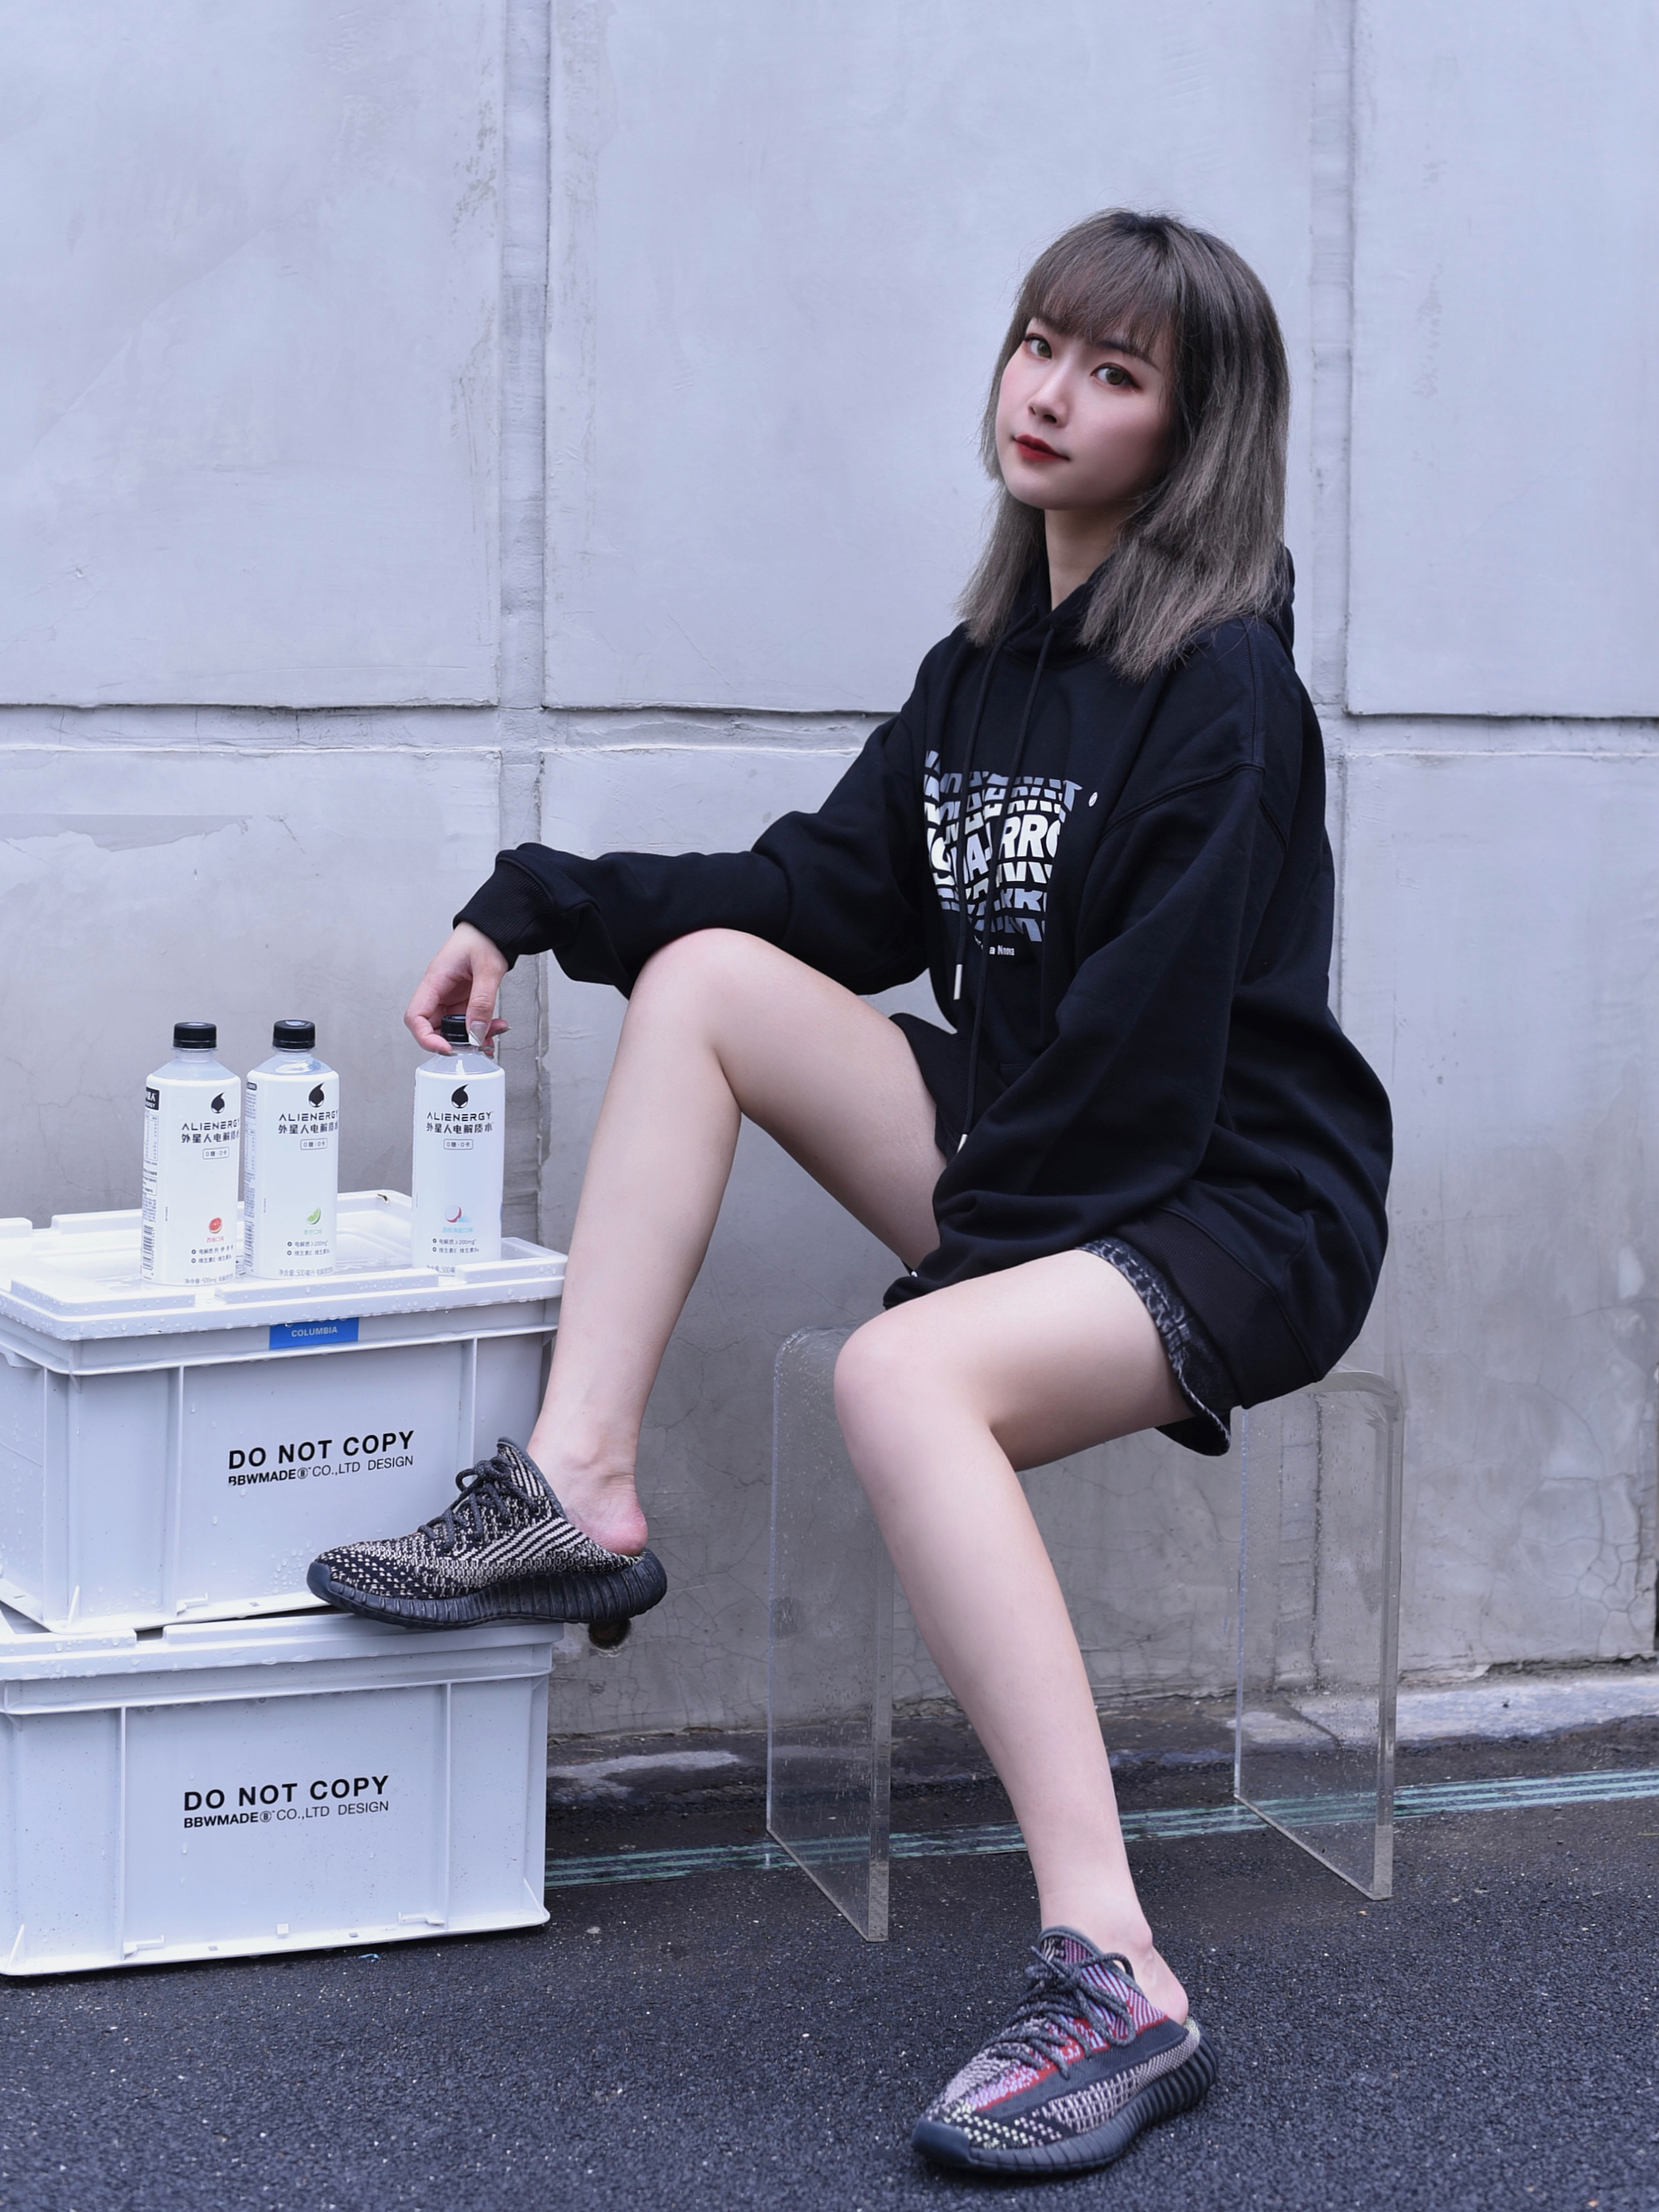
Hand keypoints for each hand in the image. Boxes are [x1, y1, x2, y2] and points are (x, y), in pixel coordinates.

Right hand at [404, 923, 510, 1054]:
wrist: (495, 928)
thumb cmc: (484, 938)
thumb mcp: (488, 969)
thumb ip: (482, 1002)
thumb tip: (476, 1032)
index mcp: (435, 979)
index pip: (415, 1016)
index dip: (426, 1037)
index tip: (446, 1049)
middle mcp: (438, 990)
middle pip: (433, 1027)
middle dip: (455, 1040)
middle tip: (477, 1044)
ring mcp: (450, 995)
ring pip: (452, 1027)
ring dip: (471, 1036)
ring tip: (493, 1032)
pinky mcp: (462, 999)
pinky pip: (466, 1021)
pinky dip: (479, 1028)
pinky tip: (494, 1026)